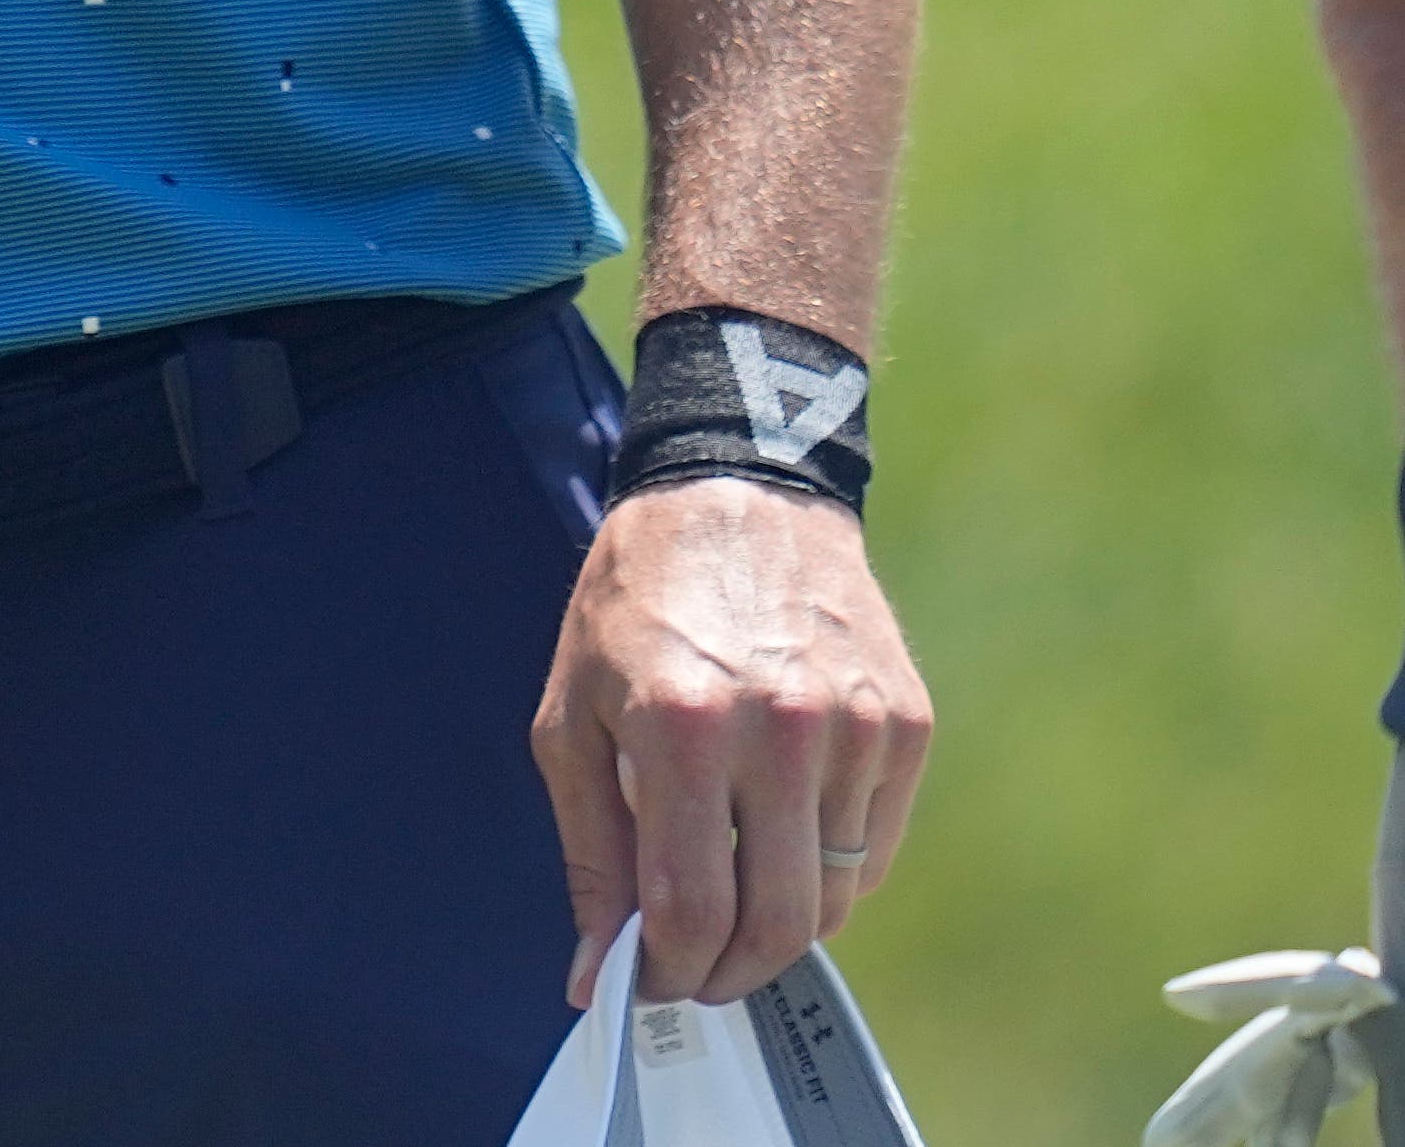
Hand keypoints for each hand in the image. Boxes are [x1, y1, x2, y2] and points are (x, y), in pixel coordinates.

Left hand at [531, 480, 931, 1005]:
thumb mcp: (572, 713)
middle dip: (729, 972)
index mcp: (684, 727)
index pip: (692, 906)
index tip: (650, 982)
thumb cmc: (637, 604)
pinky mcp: (907, 725)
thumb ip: (590, 847)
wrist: (738, 496)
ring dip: (778, 926)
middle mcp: (783, 731)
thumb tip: (596, 967)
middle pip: (776, 921)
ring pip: (831, 896)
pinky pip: (874, 847)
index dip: (669, 969)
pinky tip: (778, 841)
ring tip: (729, 898)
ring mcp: (858, 729)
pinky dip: (826, 872)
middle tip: (695, 973)